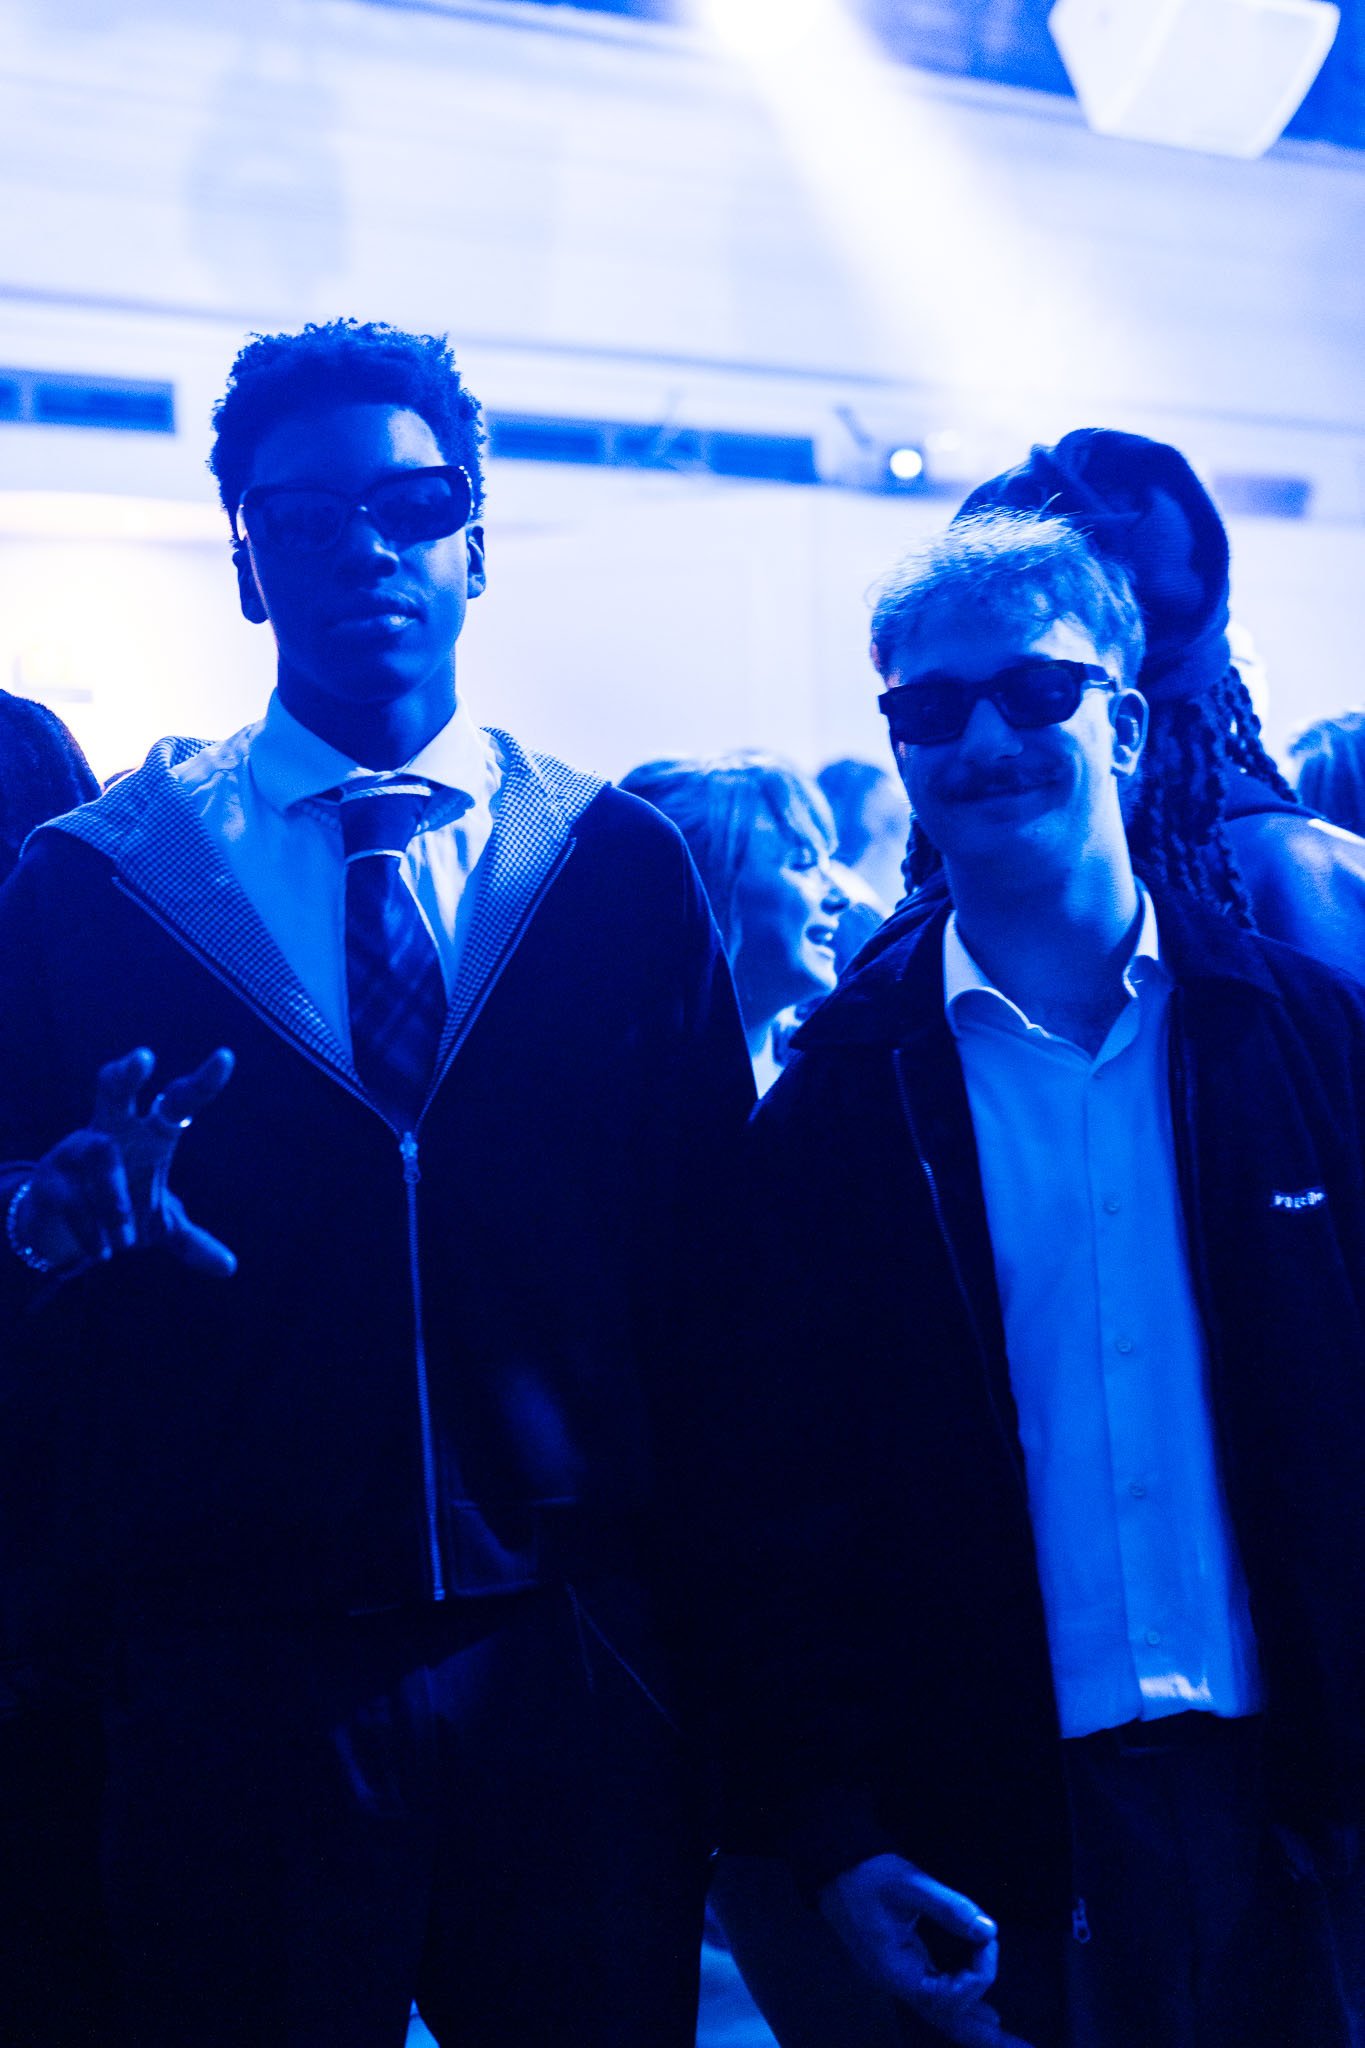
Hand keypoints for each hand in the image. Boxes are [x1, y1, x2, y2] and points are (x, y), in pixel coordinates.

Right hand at [14, 1046, 235, 1276]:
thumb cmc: (121, 1209)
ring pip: (101, 1153)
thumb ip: (191, 1242)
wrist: (61, 1230)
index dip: (203, 1083)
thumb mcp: (160, 1226)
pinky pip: (72, 1197)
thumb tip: (230, 1267)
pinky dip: (90, 1226)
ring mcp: (75, 1150)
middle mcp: (111, 1131)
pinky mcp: (49, 1177)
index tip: (226, 1057)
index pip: (178, 1103)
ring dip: (114, 1197)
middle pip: (114, 1090)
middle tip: (144, 1055)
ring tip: (125, 1240)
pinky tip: (103, 1252)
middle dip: (127, 1073)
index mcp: (147, 1136)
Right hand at [820, 1853, 1032, 2046]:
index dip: (978, 1974)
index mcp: (896, 1971)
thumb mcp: (909, 1884)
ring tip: (1008, 2040)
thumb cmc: (868, 1874)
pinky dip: (961, 2006)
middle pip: (946, 2021)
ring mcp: (899, 1977)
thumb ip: (950, 1907)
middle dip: (984, 2038)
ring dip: (975, 2027)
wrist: (834, 1866)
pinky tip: (984, 2015)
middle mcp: (898, 1983)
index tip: (987, 1939)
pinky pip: (936, 1996)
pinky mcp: (901, 1965)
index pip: (948, 1996)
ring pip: (941, 2013)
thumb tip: (988, 1930)